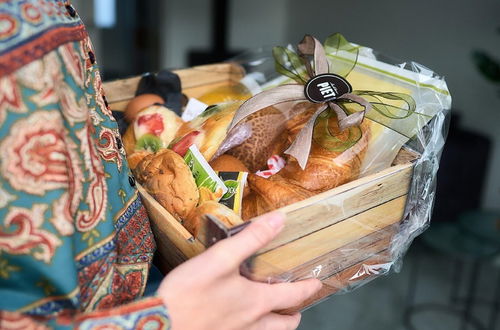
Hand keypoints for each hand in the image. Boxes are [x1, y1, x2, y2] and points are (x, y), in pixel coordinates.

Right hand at [157, 212, 321, 329]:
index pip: (293, 296)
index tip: (317, 282)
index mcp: (256, 303)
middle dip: (294, 314)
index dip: (308, 288)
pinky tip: (237, 320)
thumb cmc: (189, 292)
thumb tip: (280, 220)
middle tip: (296, 304)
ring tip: (271, 313)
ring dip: (275, 325)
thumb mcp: (221, 258)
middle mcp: (251, 324)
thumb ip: (252, 239)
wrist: (159, 325)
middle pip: (285, 325)